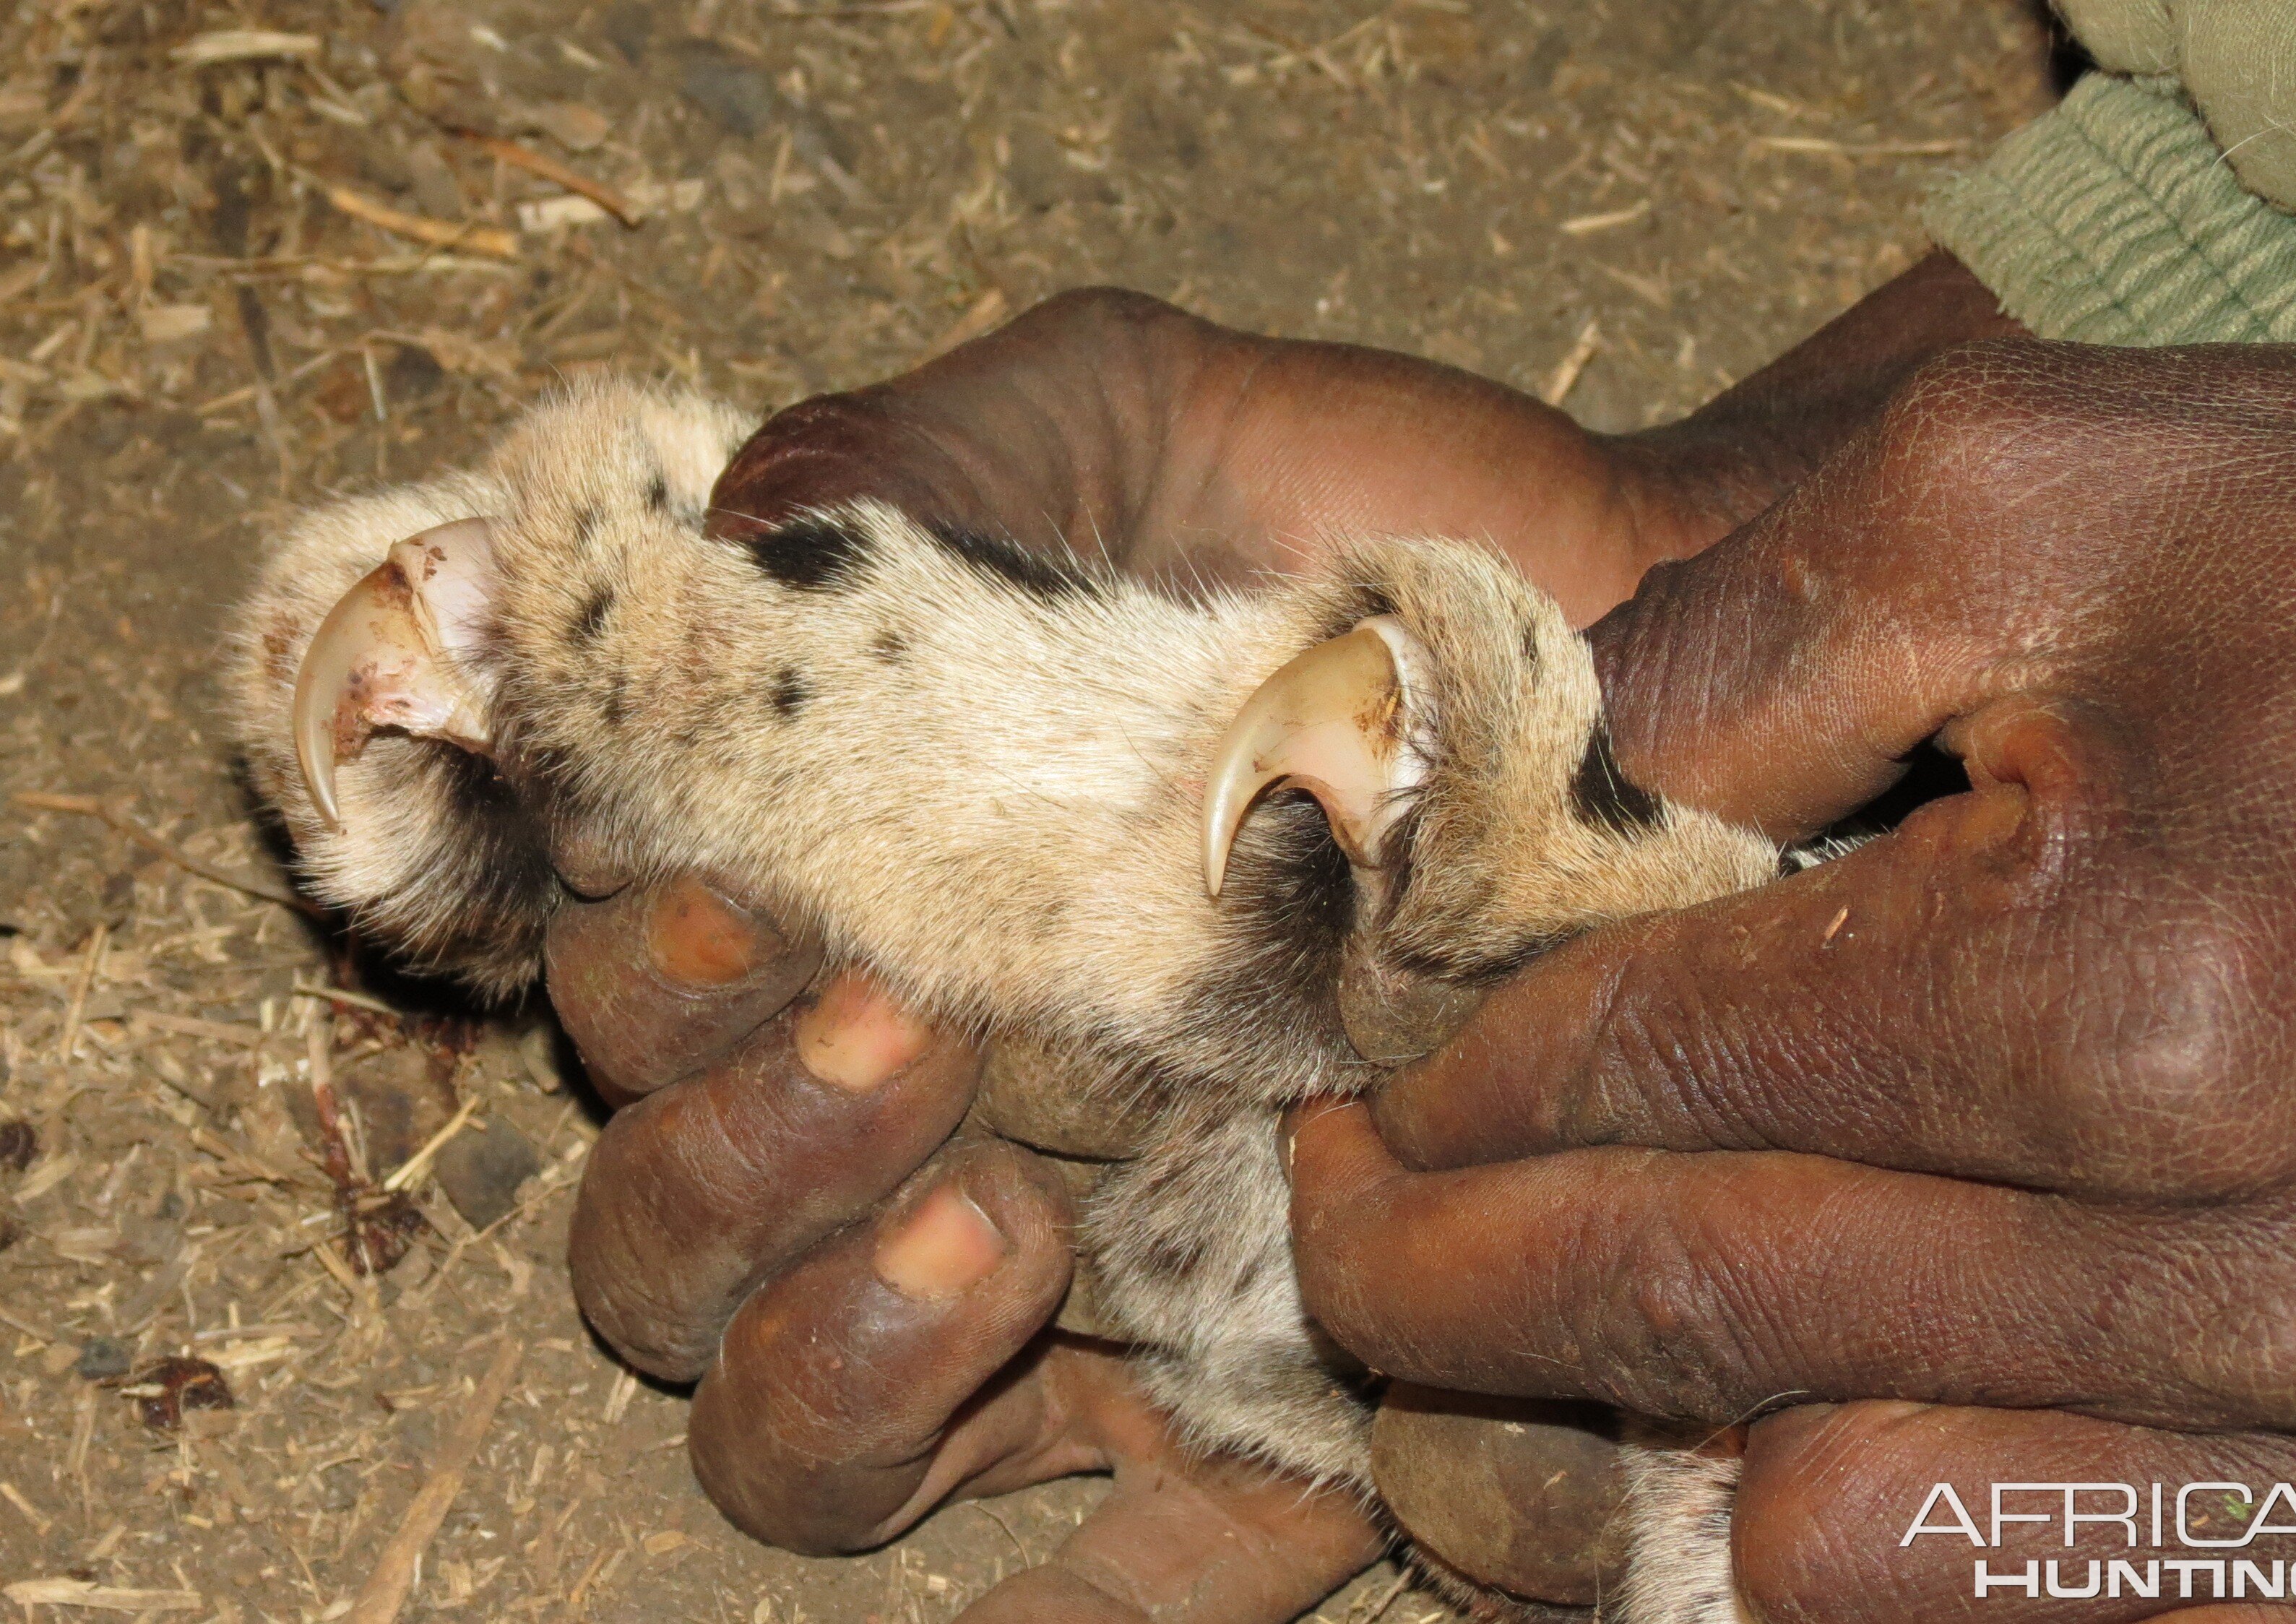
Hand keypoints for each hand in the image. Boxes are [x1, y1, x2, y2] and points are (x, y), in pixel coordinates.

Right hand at [567, 263, 2020, 1619]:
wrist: (1671, 660)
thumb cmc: (1377, 538)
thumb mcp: (1131, 426)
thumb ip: (921, 457)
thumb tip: (716, 536)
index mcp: (840, 901)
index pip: (624, 992)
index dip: (634, 978)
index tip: (748, 903)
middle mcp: (907, 1119)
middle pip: (658, 1235)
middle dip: (727, 1169)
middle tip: (910, 1048)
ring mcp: (1056, 1289)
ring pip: (787, 1432)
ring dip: (830, 1366)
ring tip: (1010, 1241)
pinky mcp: (1240, 1414)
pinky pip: (1116, 1574)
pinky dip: (1075, 1611)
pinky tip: (1055, 1606)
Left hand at [1291, 339, 2295, 1618]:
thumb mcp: (2036, 488)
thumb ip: (1720, 645)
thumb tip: (1481, 812)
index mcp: (2141, 995)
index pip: (1655, 1075)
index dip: (1455, 1082)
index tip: (1364, 1081)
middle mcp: (2254, 1265)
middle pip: (1695, 1315)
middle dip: (1447, 1279)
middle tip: (1336, 1226)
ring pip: (1830, 1538)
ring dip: (1634, 1440)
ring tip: (1548, 1322)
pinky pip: (2033, 1610)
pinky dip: (1861, 1540)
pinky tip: (1784, 1418)